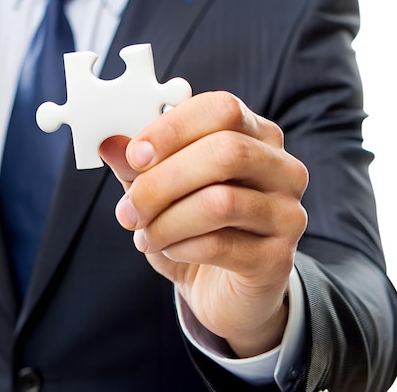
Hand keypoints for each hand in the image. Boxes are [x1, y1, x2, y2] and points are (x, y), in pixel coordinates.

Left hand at [99, 91, 307, 356]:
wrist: (223, 288)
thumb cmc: (193, 227)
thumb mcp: (161, 189)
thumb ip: (139, 164)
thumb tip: (109, 143)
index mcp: (256, 135)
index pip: (223, 109)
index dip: (173, 128)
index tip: (134, 155)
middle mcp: (282, 169)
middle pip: (226, 151)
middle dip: (162, 181)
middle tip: (127, 209)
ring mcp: (287, 214)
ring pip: (221, 202)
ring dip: (167, 221)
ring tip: (143, 235)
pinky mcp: (277, 259)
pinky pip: (221, 245)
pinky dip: (180, 248)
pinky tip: (168, 251)